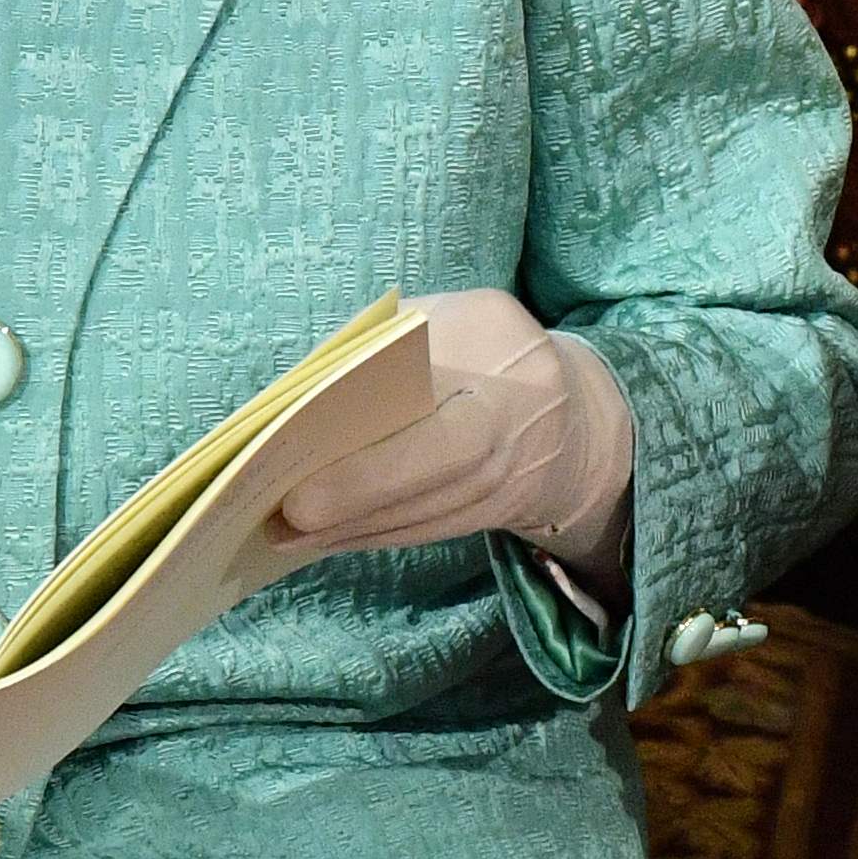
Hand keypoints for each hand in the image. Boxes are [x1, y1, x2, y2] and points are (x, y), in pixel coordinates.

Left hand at [271, 288, 634, 567]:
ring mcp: (525, 458)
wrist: (572, 405)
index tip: (303, 462)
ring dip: (358, 524)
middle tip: (290, 514)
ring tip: (285, 532)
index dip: (379, 439)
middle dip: (363, 490)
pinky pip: (439, 527)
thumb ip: (375, 347)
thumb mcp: (436, 320)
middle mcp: (525, 397)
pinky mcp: (511, 504)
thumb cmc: (474, 349)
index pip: (439, 381)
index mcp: (495, 331)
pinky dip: (379, 534)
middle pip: (449, 457)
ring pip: (438, 506)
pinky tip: (328, 538)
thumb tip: (293, 403)